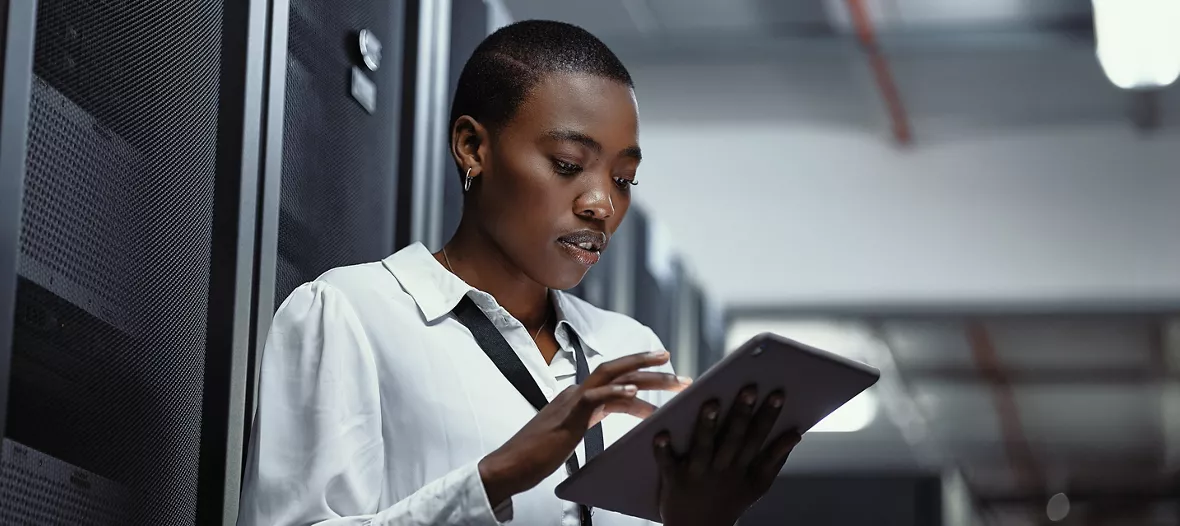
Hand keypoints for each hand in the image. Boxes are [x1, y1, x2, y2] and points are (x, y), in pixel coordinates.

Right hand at [479, 350, 689, 505]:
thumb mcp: (573, 433)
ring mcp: (571, 401)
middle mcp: (577, 393)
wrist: (510, 466)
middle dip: (649, 366)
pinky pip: (595, 398)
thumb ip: (590, 419)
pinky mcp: (568, 415)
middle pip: (619, 370)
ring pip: (613, 378)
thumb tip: (614, 415)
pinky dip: (616, 392)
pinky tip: (635, 392)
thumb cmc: (538, 454)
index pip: (615, 380)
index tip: (665, 372)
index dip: (641, 374)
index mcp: (578, 397)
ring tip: (671, 378)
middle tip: (677, 367)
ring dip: (646, 376)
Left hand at [653, 385, 801, 525]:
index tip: (777, 394)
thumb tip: (796, 434)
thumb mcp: (758, 485)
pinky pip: (668, 464)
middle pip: (734, 439)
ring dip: (706, 427)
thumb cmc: (728, 501)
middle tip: (748, 388)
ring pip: (704, 448)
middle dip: (742, 414)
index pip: (759, 437)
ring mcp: (698, 475)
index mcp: (744, 469)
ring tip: (710, 403)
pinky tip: (661, 435)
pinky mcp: (674, 480)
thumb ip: (776, 459)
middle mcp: (723, 470)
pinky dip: (664, 451)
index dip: (769, 417)